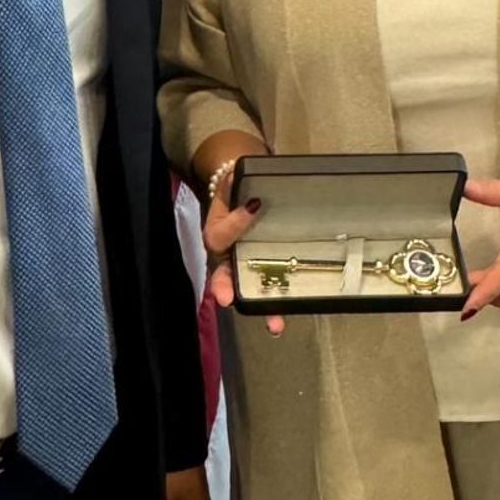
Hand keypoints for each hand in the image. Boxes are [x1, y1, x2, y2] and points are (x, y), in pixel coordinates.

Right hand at [202, 185, 282, 337]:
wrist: (247, 194)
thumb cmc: (238, 190)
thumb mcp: (231, 183)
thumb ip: (231, 183)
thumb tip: (233, 174)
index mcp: (217, 232)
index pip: (221, 232)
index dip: (236, 222)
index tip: (255, 206)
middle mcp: (227, 256)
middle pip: (223, 274)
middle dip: (226, 287)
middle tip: (227, 298)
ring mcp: (244, 268)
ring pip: (246, 290)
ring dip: (260, 306)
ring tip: (274, 325)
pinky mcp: (264, 273)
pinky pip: (267, 290)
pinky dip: (275, 305)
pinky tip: (282, 318)